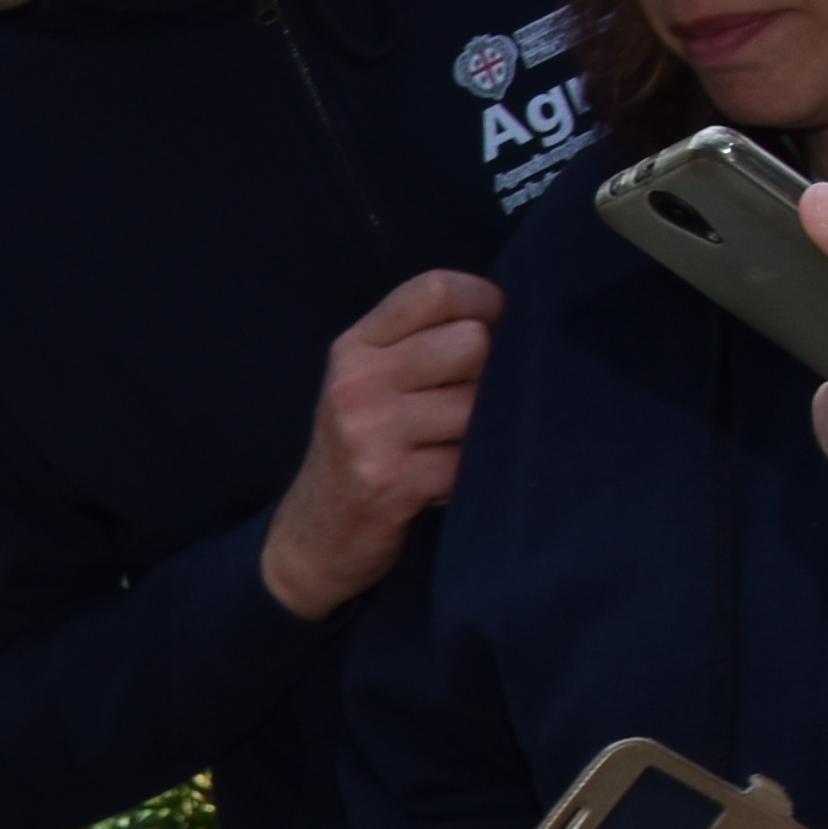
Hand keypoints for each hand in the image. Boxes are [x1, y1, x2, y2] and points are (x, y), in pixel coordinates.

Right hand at [260, 269, 507, 618]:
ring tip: (450, 447)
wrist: (314, 538)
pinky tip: (440, 483)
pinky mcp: (390, 481)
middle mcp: (357, 381)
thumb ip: (421, 343)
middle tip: (467, 404)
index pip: (436, 290)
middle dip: (488, 374)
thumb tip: (513, 323)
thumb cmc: (361, 450)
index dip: (484, 302)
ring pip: (478, 404)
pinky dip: (466, 476)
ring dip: (481, 431)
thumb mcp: (370, 382)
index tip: (495, 328)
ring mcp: (370, 431)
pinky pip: (468, 461)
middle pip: (472, 342)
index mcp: (355, 347)